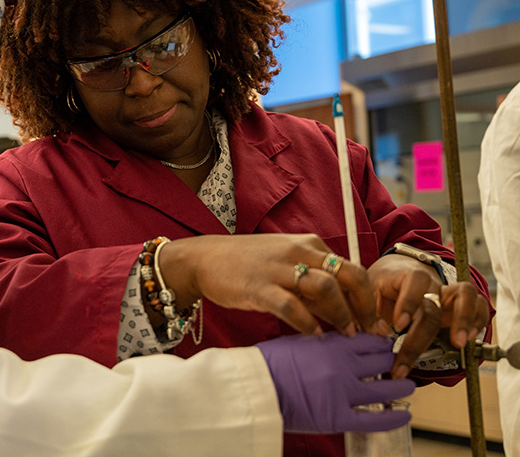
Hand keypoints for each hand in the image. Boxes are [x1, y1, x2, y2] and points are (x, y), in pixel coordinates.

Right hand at [158, 234, 389, 337]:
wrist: (205, 258)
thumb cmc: (248, 265)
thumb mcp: (286, 265)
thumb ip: (313, 284)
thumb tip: (344, 313)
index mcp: (309, 245)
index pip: (352, 268)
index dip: (369, 297)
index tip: (375, 322)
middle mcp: (298, 252)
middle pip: (349, 274)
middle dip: (366, 305)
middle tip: (370, 331)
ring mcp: (278, 268)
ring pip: (326, 287)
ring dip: (342, 314)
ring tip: (346, 335)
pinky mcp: (259, 286)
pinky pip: (291, 305)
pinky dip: (306, 322)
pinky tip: (313, 335)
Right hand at [257, 332, 414, 433]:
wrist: (254, 388)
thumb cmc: (268, 363)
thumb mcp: (298, 341)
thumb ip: (324, 341)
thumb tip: (339, 341)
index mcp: (332, 344)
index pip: (370, 339)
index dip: (381, 342)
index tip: (384, 344)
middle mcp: (343, 366)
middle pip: (382, 360)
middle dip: (392, 361)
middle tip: (395, 363)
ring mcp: (344, 392)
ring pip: (386, 389)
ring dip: (401, 387)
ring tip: (407, 386)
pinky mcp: (339, 418)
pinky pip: (375, 420)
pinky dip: (394, 418)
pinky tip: (405, 415)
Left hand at [368, 253, 488, 377]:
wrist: (395, 274)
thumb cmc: (379, 286)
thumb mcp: (367, 293)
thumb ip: (366, 310)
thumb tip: (367, 335)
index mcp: (405, 276)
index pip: (414, 281)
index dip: (408, 302)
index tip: (398, 325)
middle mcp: (429, 283)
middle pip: (432, 306)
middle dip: (420, 337)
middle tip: (404, 361)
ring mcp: (446, 292)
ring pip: (465, 296)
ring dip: (464, 319)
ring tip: (458, 343)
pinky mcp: (458, 304)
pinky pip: (477, 306)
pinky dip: (477, 321)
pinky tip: (466, 340)